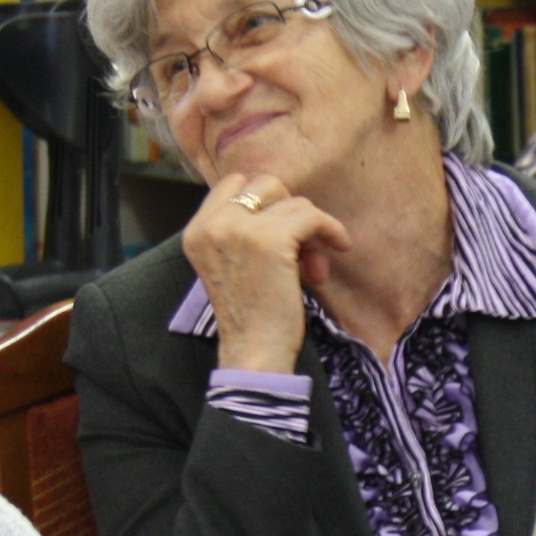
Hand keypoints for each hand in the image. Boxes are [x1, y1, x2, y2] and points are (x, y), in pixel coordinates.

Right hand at [180, 174, 351, 372]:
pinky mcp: (271, 240)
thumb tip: (287, 202)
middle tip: (300, 250)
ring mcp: (240, 229)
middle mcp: (212, 224)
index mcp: (196, 231)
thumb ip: (243, 230)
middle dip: (290, 212)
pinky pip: (312, 215)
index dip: (266, 203)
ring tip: (312, 268)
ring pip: (293, 202)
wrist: (253, 352)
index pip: (235, 183)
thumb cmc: (251, 314)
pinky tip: (339, 247)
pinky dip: (330, 229)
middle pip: (266, 184)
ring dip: (311, 232)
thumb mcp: (232, 264)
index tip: (281, 233)